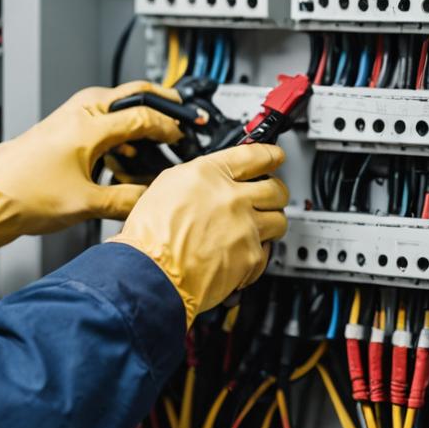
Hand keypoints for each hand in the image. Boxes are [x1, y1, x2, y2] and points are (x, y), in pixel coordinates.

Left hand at [0, 81, 183, 258]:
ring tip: (158, 141)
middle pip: (132, 95)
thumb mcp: (85, 203)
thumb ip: (126, 201)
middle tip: (184, 113)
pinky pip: (100, 122)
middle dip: (161, 103)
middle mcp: (79, 114)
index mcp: (89, 125)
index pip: (144, 115)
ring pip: (115, 108)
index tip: (185, 138)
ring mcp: (69, 119)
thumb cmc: (23, 193)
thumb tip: (151, 202)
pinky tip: (126, 157)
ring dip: (138, 121)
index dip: (170, 127)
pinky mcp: (63, 131)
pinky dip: (119, 133)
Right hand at [110, 143, 288, 325]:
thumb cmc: (150, 235)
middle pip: (276, 188)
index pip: (255, 155)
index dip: (270, 154)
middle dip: (275, 192)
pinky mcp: (251, 256)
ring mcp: (245, 227)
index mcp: (209, 174)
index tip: (275, 156)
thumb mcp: (165, 187)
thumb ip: (198, 178)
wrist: (151, 273)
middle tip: (269, 196)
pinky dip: (256, 252)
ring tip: (254, 228)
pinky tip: (240, 252)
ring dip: (270, 222)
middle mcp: (231, 197)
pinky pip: (267, 251)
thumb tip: (214, 179)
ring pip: (279, 219)